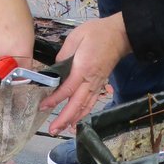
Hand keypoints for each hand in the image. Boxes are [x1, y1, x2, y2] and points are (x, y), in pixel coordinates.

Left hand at [41, 14, 131, 133]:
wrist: (120, 35)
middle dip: (64, 119)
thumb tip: (56, 68)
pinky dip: (83, 114)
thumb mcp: (76, 37)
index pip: (67, 89)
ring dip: (73, 120)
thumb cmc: (97, 33)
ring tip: (61, 130)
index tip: (43, 106)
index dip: (55, 100)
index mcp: (83, 68)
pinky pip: (91, 103)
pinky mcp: (100, 84)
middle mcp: (91, 80)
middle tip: (52, 130)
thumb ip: (64, 54)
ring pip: (85, 107)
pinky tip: (76, 120)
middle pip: (77, 105)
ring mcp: (97, 84)